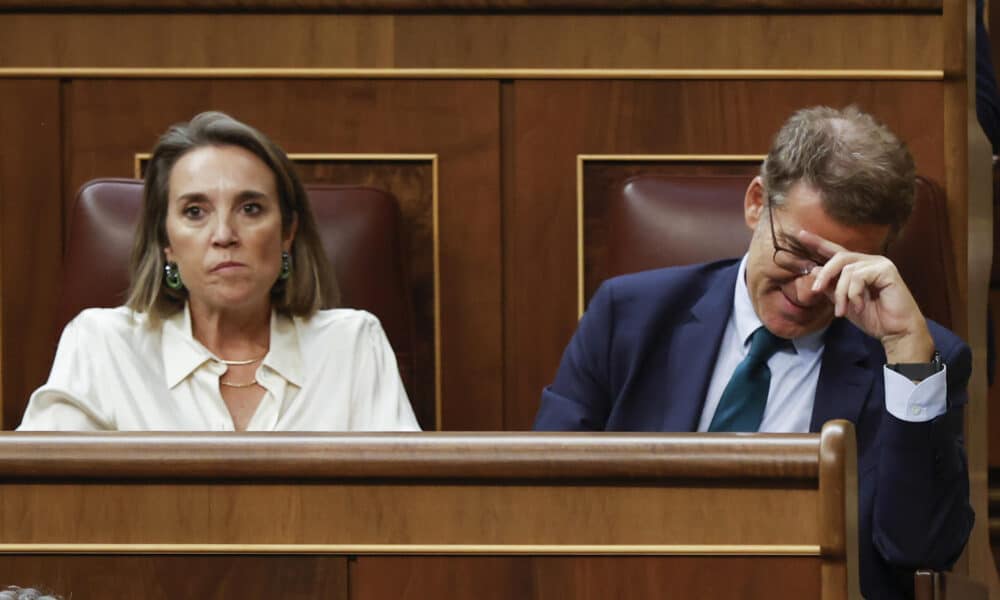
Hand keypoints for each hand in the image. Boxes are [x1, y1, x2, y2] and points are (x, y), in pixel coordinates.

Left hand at [798, 230, 933, 363]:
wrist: (895, 331)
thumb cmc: (873, 317)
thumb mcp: (844, 303)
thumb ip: (830, 287)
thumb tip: (812, 270)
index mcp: (859, 267)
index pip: (836, 251)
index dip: (818, 243)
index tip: (800, 234)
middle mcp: (870, 261)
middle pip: (839, 257)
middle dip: (824, 274)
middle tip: (815, 290)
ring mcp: (880, 264)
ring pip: (846, 270)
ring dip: (840, 293)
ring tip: (842, 310)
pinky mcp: (887, 270)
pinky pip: (858, 277)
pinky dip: (853, 293)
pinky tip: (859, 305)